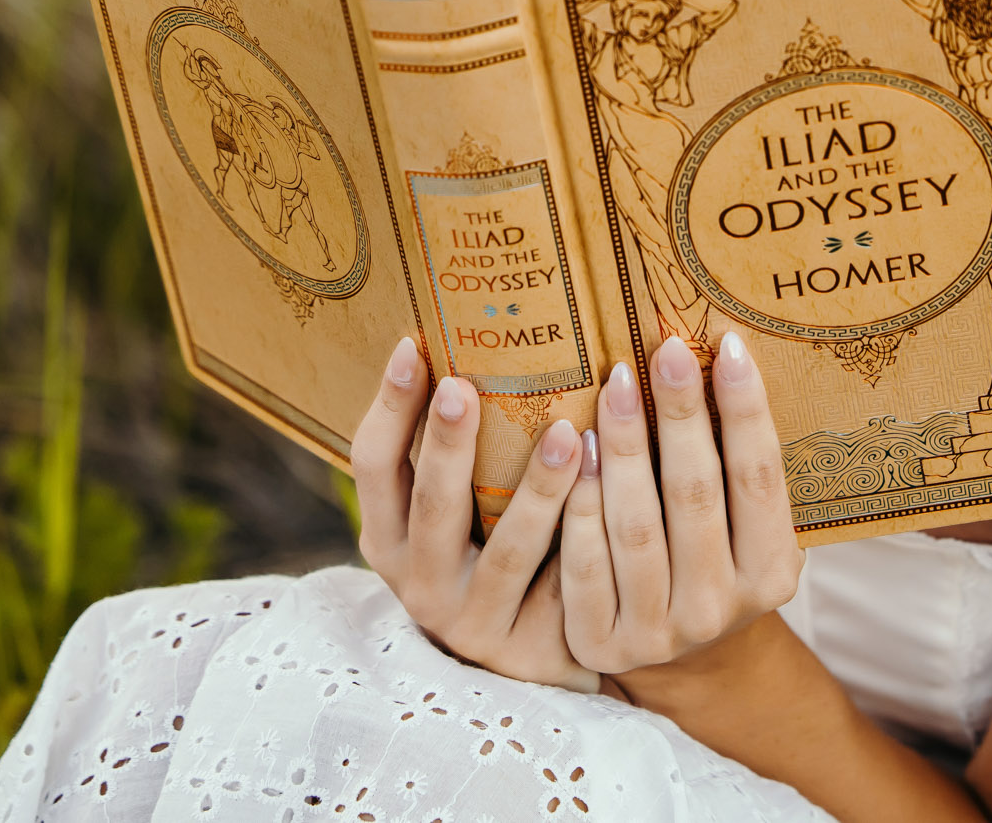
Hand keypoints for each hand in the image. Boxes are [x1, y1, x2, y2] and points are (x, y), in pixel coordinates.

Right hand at [352, 336, 594, 690]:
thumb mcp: (454, 514)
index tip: (410, 345)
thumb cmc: (493, 553)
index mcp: (390, 538)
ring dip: (538, 490)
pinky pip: (566, 588)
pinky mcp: (533, 649)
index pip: (373, 467)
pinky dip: (590, 539)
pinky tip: (618, 496)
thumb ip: (457, 451)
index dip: (387, 407)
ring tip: (570, 434)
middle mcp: (421, 584)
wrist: (533, 659)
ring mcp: (476, 623)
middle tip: (462, 385)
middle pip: (431, 507)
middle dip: (446, 445)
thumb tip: (474, 332)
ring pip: (510, 552)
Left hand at [561, 332, 802, 676]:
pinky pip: (585, 562)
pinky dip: (579, 502)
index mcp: (771, 575)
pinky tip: (575, 448)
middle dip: (680, 414)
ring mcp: (659, 632)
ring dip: (624, 450)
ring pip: (635, 526)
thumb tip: (721, 355)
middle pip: (695, 494)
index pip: (759, 479)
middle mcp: (719, 609)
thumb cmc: (714, 561)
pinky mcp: (603, 642)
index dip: (746, 410)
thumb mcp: (748, 529)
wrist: (682, 659)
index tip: (731, 345)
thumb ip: (738, 470)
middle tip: (665, 348)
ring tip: (615, 387)